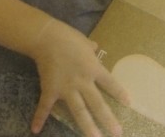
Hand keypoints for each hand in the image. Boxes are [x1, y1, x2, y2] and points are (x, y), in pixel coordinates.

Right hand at [30, 20, 128, 136]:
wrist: (47, 37)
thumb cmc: (68, 37)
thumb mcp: (85, 42)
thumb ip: (90, 48)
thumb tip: (95, 47)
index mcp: (93, 68)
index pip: (110, 83)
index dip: (119, 93)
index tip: (128, 104)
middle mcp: (83, 82)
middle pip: (97, 103)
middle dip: (108, 119)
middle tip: (117, 134)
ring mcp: (66, 88)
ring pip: (79, 110)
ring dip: (87, 126)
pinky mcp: (50, 90)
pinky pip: (45, 106)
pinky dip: (40, 117)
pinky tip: (36, 129)